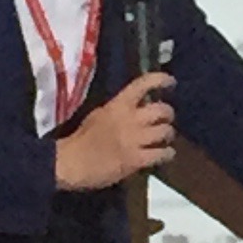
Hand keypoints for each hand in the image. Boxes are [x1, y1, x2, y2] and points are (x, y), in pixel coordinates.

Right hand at [54, 72, 174, 190]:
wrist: (71, 162)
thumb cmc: (81, 138)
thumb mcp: (98, 115)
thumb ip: (118, 110)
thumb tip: (134, 107)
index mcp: (118, 105)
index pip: (143, 84)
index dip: (161, 80)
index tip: (171, 82)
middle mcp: (131, 119)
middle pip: (163, 110)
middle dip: (168, 114)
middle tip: (165, 119)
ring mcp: (135, 140)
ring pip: (166, 131)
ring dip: (168, 134)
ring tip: (165, 138)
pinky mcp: (137, 160)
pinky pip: (162, 154)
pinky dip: (167, 154)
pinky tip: (166, 154)